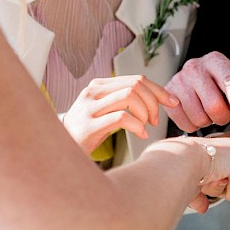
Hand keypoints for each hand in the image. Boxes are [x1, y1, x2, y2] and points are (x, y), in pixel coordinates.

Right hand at [63, 75, 178, 154]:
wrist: (58, 150)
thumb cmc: (86, 132)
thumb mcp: (103, 111)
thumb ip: (122, 101)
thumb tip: (155, 98)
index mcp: (99, 85)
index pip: (136, 79)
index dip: (158, 90)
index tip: (172, 102)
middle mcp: (93, 92)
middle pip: (135, 85)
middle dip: (154, 102)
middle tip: (155, 120)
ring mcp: (89, 108)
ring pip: (130, 96)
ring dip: (146, 112)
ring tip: (146, 126)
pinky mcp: (89, 126)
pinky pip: (122, 117)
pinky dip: (137, 125)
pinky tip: (140, 134)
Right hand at [165, 52, 229, 131]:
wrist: (192, 74)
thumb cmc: (217, 80)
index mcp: (216, 61)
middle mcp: (195, 67)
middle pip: (214, 106)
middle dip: (223, 117)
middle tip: (222, 114)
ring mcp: (178, 80)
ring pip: (199, 118)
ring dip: (207, 122)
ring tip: (206, 111)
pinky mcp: (167, 94)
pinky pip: (184, 123)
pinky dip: (193, 125)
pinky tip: (194, 114)